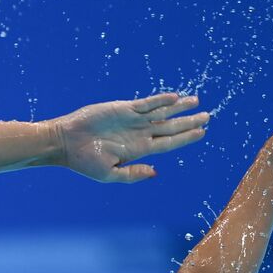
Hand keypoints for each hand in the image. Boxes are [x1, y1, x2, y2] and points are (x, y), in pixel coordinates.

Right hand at [46, 94, 209, 182]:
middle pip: (170, 127)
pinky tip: (174, 97)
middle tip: (207, 116)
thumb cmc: (84, 162)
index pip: (168, 143)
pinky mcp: (122, 109)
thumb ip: (132, 174)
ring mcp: (132, 120)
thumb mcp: (108, 175)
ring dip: (179, 108)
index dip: (186, 138)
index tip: (202, 132)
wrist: (65, 142)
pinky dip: (160, 100)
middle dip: (189, 122)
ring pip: (162, 112)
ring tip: (196, 101)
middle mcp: (139, 134)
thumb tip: (156, 172)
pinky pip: (146, 103)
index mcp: (138, 150)